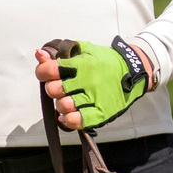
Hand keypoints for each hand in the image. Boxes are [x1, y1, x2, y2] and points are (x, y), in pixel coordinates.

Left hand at [37, 38, 151, 132]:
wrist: (133, 71)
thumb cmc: (106, 60)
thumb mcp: (84, 50)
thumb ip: (61, 53)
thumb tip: (39, 54)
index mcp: (82, 65)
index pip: (49, 70)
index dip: (43, 71)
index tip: (47, 72)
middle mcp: (87, 82)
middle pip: (53, 90)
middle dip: (53, 87)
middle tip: (61, 86)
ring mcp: (94, 99)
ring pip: (63, 106)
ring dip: (61, 103)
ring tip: (69, 98)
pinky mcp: (100, 114)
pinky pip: (76, 121)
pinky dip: (68, 119)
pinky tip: (68, 114)